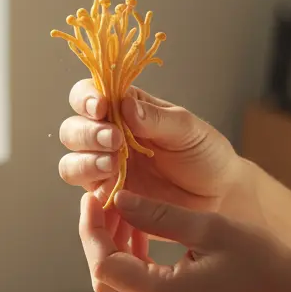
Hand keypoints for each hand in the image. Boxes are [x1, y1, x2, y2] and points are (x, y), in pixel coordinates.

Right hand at [58, 80, 259, 227]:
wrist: (219, 193)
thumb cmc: (204, 153)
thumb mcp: (186, 128)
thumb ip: (155, 118)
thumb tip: (124, 105)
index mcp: (124, 109)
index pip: (88, 95)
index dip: (86, 99)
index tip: (100, 107)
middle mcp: (108, 136)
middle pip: (72, 130)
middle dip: (87, 134)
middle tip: (115, 141)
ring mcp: (105, 168)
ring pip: (71, 163)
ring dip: (85, 162)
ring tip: (114, 165)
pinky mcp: (110, 196)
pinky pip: (88, 193)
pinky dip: (95, 190)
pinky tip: (115, 189)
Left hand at [78, 190, 290, 291]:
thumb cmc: (263, 260)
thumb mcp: (209, 227)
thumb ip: (158, 214)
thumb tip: (118, 199)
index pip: (104, 265)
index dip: (92, 230)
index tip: (93, 199)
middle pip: (106, 281)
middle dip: (99, 239)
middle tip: (106, 202)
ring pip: (120, 289)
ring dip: (116, 251)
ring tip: (127, 213)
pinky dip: (135, 266)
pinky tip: (145, 236)